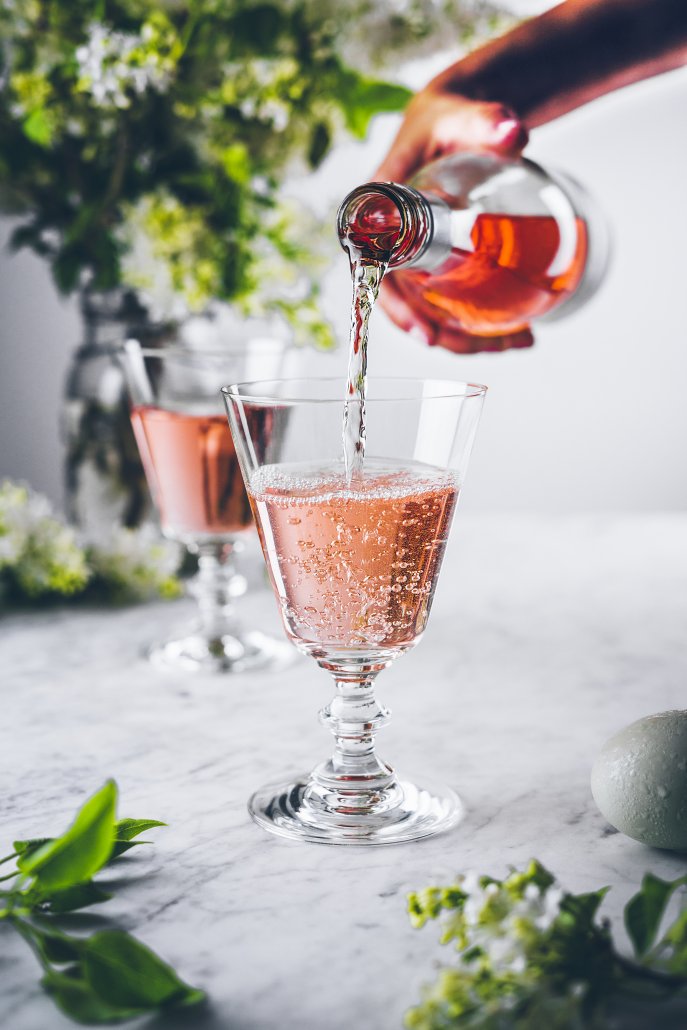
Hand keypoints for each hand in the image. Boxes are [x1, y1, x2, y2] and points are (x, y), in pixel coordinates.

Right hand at [373, 89, 533, 353]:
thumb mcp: (461, 118)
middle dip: (443, 334)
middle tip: (486, 345)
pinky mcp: (435, 263)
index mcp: (378, 208)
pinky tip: (515, 329)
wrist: (454, 124)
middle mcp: (389, 241)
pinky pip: (445, 301)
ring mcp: (413, 257)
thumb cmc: (446, 120)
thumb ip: (485, 121)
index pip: (371, 268)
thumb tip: (511, 133)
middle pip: (405, 303)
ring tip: (516, 341)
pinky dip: (475, 321)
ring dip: (467, 336)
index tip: (424, 333)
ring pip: (430, 310)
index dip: (395, 306)